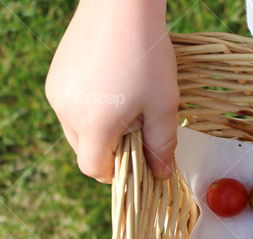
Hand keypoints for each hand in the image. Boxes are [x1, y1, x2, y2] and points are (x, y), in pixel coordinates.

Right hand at [46, 0, 177, 182]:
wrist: (120, 7)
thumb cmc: (146, 56)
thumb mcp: (163, 107)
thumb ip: (161, 145)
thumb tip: (161, 174)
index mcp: (92, 125)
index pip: (94, 169)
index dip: (118, 173)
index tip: (139, 162)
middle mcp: (66, 111)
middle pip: (85, 151)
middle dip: (112, 150)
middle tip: (140, 128)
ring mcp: (57, 92)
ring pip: (77, 129)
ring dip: (101, 129)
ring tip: (128, 103)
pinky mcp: (56, 77)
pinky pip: (71, 107)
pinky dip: (90, 109)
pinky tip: (113, 88)